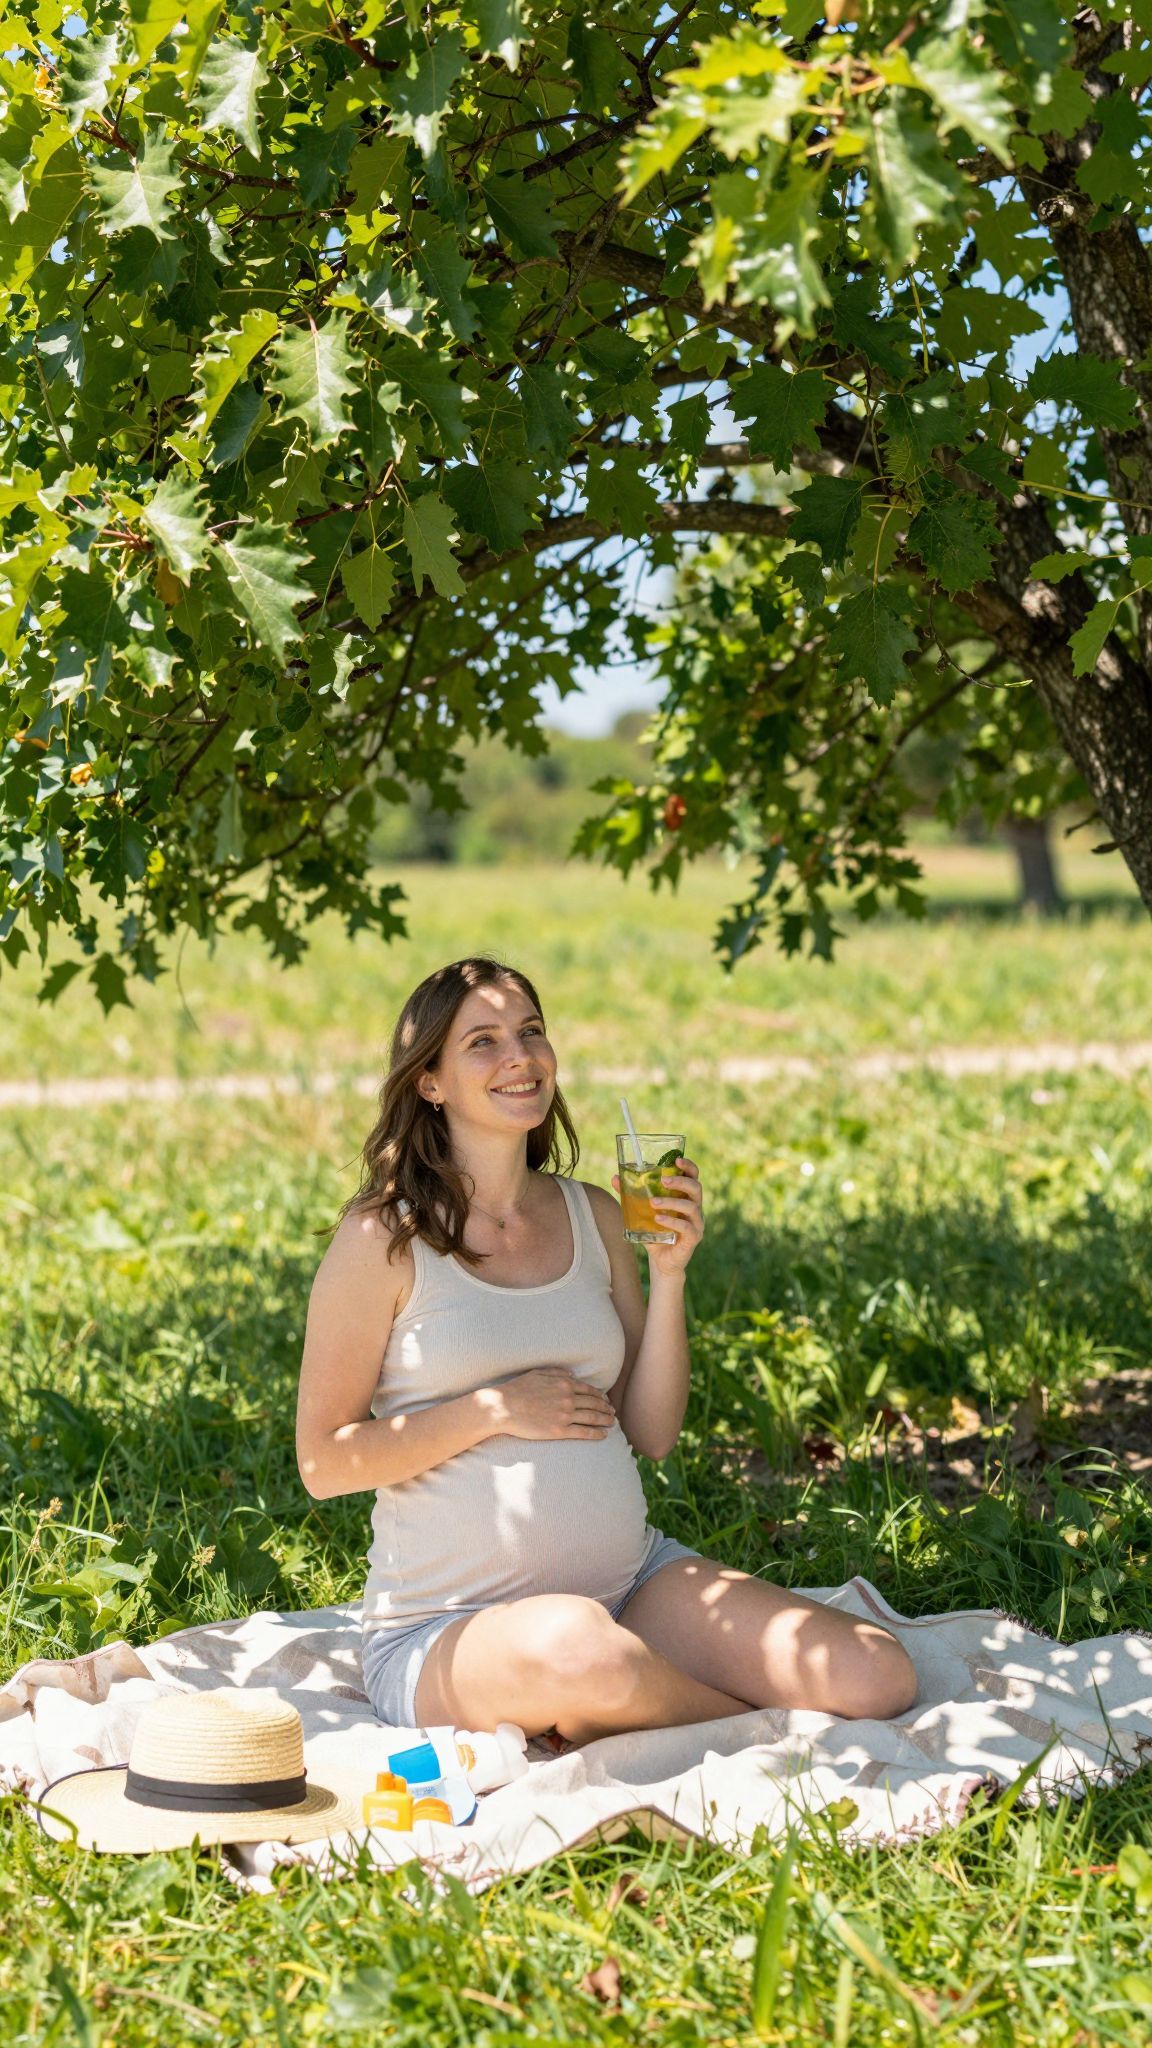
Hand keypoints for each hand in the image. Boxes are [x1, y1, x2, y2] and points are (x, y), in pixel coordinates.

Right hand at [477, 1367, 615, 1441]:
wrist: (504, 1407)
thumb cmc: (518, 1389)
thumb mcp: (537, 1373)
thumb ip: (556, 1372)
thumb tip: (572, 1374)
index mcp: (564, 1384)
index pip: (588, 1390)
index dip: (599, 1396)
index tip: (605, 1400)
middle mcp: (568, 1398)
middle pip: (594, 1404)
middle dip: (606, 1408)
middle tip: (613, 1412)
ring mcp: (565, 1415)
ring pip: (592, 1417)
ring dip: (605, 1420)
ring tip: (612, 1423)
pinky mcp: (559, 1431)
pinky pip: (583, 1432)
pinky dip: (596, 1433)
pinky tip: (603, 1435)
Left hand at [611, 1154, 703, 1278]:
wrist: (661, 1261)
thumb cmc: (654, 1233)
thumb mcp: (642, 1213)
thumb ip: (631, 1196)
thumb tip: (615, 1178)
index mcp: (686, 1197)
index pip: (693, 1176)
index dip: (688, 1166)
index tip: (676, 1160)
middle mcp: (695, 1208)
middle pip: (696, 1188)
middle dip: (680, 1181)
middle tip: (663, 1180)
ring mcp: (697, 1223)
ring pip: (691, 1207)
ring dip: (672, 1202)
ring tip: (653, 1202)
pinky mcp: (694, 1238)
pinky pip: (686, 1227)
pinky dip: (672, 1221)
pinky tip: (658, 1220)